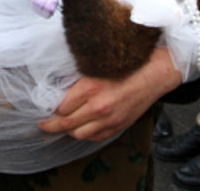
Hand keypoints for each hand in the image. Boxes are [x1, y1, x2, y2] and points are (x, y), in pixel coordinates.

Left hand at [38, 47, 181, 141]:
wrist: (158, 71)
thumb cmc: (130, 62)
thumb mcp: (99, 64)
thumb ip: (80, 77)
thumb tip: (61, 85)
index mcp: (91, 87)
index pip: (61, 106)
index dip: (51, 106)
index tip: (46, 104)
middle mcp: (99, 106)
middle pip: (66, 124)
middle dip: (50, 125)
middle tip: (42, 123)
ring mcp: (110, 119)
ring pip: (79, 134)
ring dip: (68, 131)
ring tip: (62, 124)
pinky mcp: (119, 125)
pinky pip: (96, 137)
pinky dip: (86, 134)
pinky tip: (82, 127)